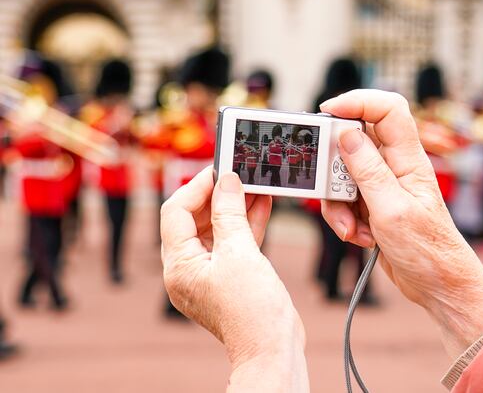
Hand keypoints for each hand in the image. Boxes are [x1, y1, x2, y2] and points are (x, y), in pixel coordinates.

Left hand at [160, 167, 307, 391]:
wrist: (273, 348)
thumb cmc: (252, 311)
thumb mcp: (240, 253)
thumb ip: (229, 213)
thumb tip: (226, 181)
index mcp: (178, 265)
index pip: (175, 212)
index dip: (197, 186)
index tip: (220, 169)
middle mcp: (187, 270)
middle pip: (193, 218)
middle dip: (217, 195)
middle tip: (238, 173)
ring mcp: (209, 275)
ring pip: (216, 229)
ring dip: (234, 206)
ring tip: (254, 183)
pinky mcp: (230, 277)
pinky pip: (232, 243)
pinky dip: (245, 223)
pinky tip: (262, 204)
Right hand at [320, 90, 482, 357]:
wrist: (438, 287)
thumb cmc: (428, 251)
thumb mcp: (391, 210)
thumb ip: (367, 170)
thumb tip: (346, 134)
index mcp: (408, 160)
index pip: (388, 109)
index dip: (358, 101)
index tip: (328, 112)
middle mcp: (396, 167)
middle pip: (354, 143)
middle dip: (336, 169)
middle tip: (335, 191)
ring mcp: (384, 186)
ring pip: (343, 175)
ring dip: (339, 203)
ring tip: (353, 228)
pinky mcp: (374, 206)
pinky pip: (345, 200)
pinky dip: (344, 219)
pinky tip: (361, 237)